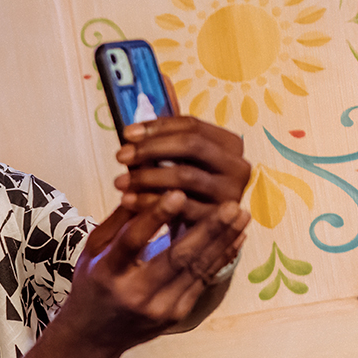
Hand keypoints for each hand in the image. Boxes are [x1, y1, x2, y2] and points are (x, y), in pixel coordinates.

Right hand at [56, 191, 246, 351]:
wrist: (92, 337)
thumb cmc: (92, 285)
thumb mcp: (93, 252)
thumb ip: (120, 222)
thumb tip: (147, 187)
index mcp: (106, 273)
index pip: (133, 241)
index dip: (155, 216)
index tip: (179, 193)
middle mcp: (134, 293)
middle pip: (176, 259)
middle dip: (208, 230)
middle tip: (232, 206)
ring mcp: (158, 308)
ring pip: (197, 270)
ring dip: (223, 241)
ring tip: (242, 217)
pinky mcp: (176, 315)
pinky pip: (203, 281)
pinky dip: (221, 258)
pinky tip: (235, 239)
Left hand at [109, 115, 251, 232]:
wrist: (194, 232)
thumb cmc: (181, 190)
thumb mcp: (175, 164)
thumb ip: (161, 144)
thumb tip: (134, 127)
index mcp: (229, 144)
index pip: (192, 125)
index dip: (157, 127)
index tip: (126, 133)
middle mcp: (238, 166)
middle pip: (192, 145)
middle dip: (151, 148)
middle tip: (120, 156)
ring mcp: (231, 192)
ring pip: (186, 175)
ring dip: (147, 176)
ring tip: (119, 181)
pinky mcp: (218, 218)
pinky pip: (181, 206)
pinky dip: (150, 202)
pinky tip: (127, 201)